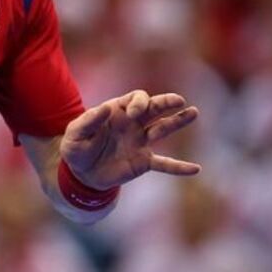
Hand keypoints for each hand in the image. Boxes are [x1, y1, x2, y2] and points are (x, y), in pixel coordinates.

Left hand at [60, 90, 199, 189]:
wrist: (80, 172)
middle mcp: (133, 123)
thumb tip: (106, 108)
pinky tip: (195, 169)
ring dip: (178, 122)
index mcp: (117, 111)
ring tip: (194, 113)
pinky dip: (179, 167)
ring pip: (163, 129)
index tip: (134, 113)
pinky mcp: (143, 162)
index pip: (136, 98)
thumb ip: (89, 121)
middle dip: (166, 102)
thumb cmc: (76, 147)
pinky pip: (164, 164)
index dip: (139, 103)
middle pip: (155, 108)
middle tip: (179, 101)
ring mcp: (140, 142)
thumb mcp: (75, 134)